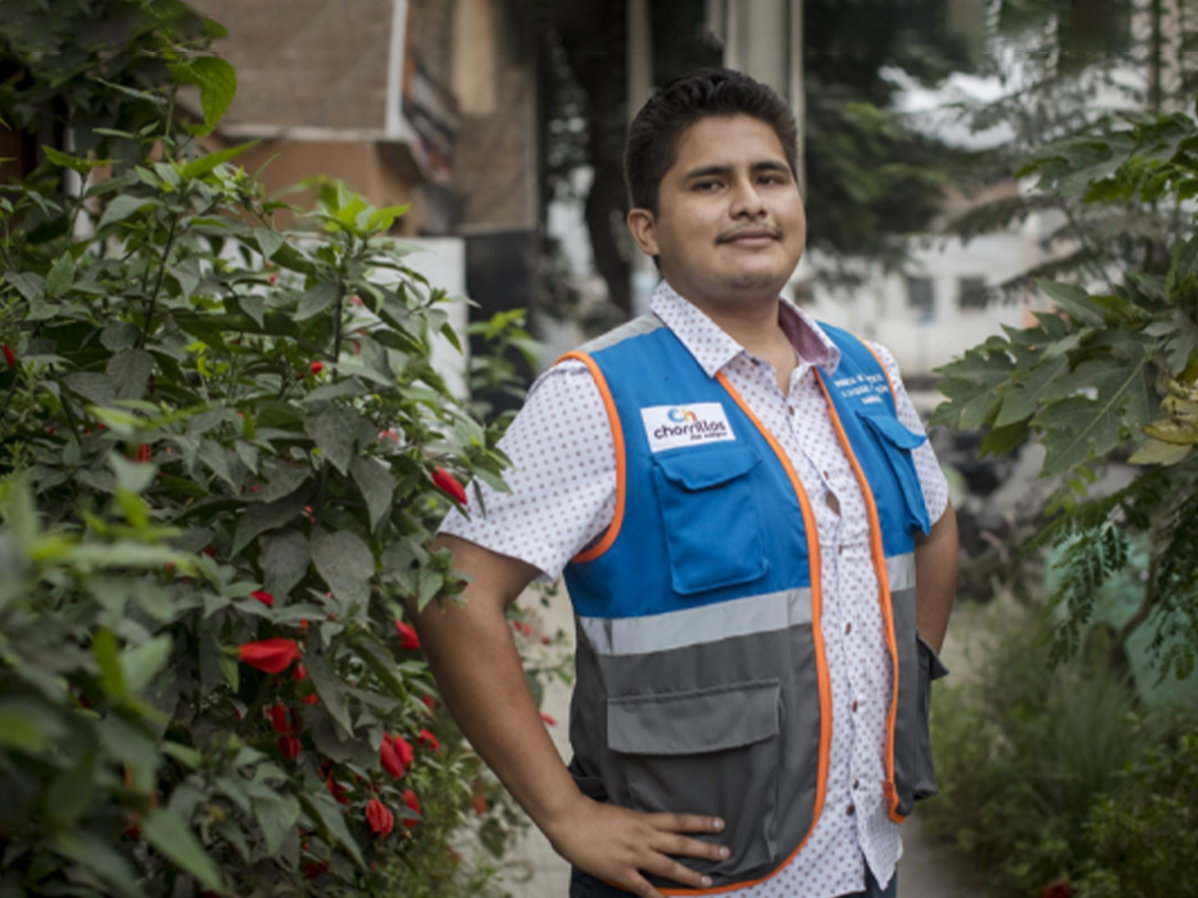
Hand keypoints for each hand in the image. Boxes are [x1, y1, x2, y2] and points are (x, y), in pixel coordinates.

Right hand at [545, 794, 729, 896]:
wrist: (571, 820)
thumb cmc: (591, 814)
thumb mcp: (621, 814)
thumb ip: (636, 824)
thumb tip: (648, 829)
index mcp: (643, 821)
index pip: (679, 821)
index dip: (700, 822)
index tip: (720, 824)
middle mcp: (644, 837)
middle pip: (681, 843)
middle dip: (705, 849)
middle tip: (726, 853)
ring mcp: (634, 856)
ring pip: (669, 867)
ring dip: (690, 875)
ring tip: (708, 882)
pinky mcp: (622, 872)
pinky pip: (644, 889)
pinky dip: (658, 897)